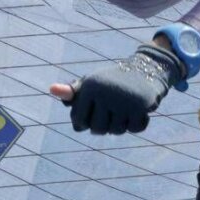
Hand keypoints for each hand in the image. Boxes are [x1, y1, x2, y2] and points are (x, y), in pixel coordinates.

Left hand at [51, 44, 185, 133]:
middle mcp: (103, 92)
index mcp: (89, 87)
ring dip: (122, 124)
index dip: (88, 121)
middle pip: (97, 129)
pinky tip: (139, 109)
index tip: (98, 108)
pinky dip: (138, 123)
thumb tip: (52, 89)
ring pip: (116, 131)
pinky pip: (134, 129)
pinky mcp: (139, 105)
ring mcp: (121, 99)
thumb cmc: (112, 81)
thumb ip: (72, 92)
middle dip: (106, 124)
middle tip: (114, 108)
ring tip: (126, 107)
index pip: (78, 122)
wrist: (147, 68)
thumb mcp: (92, 84)